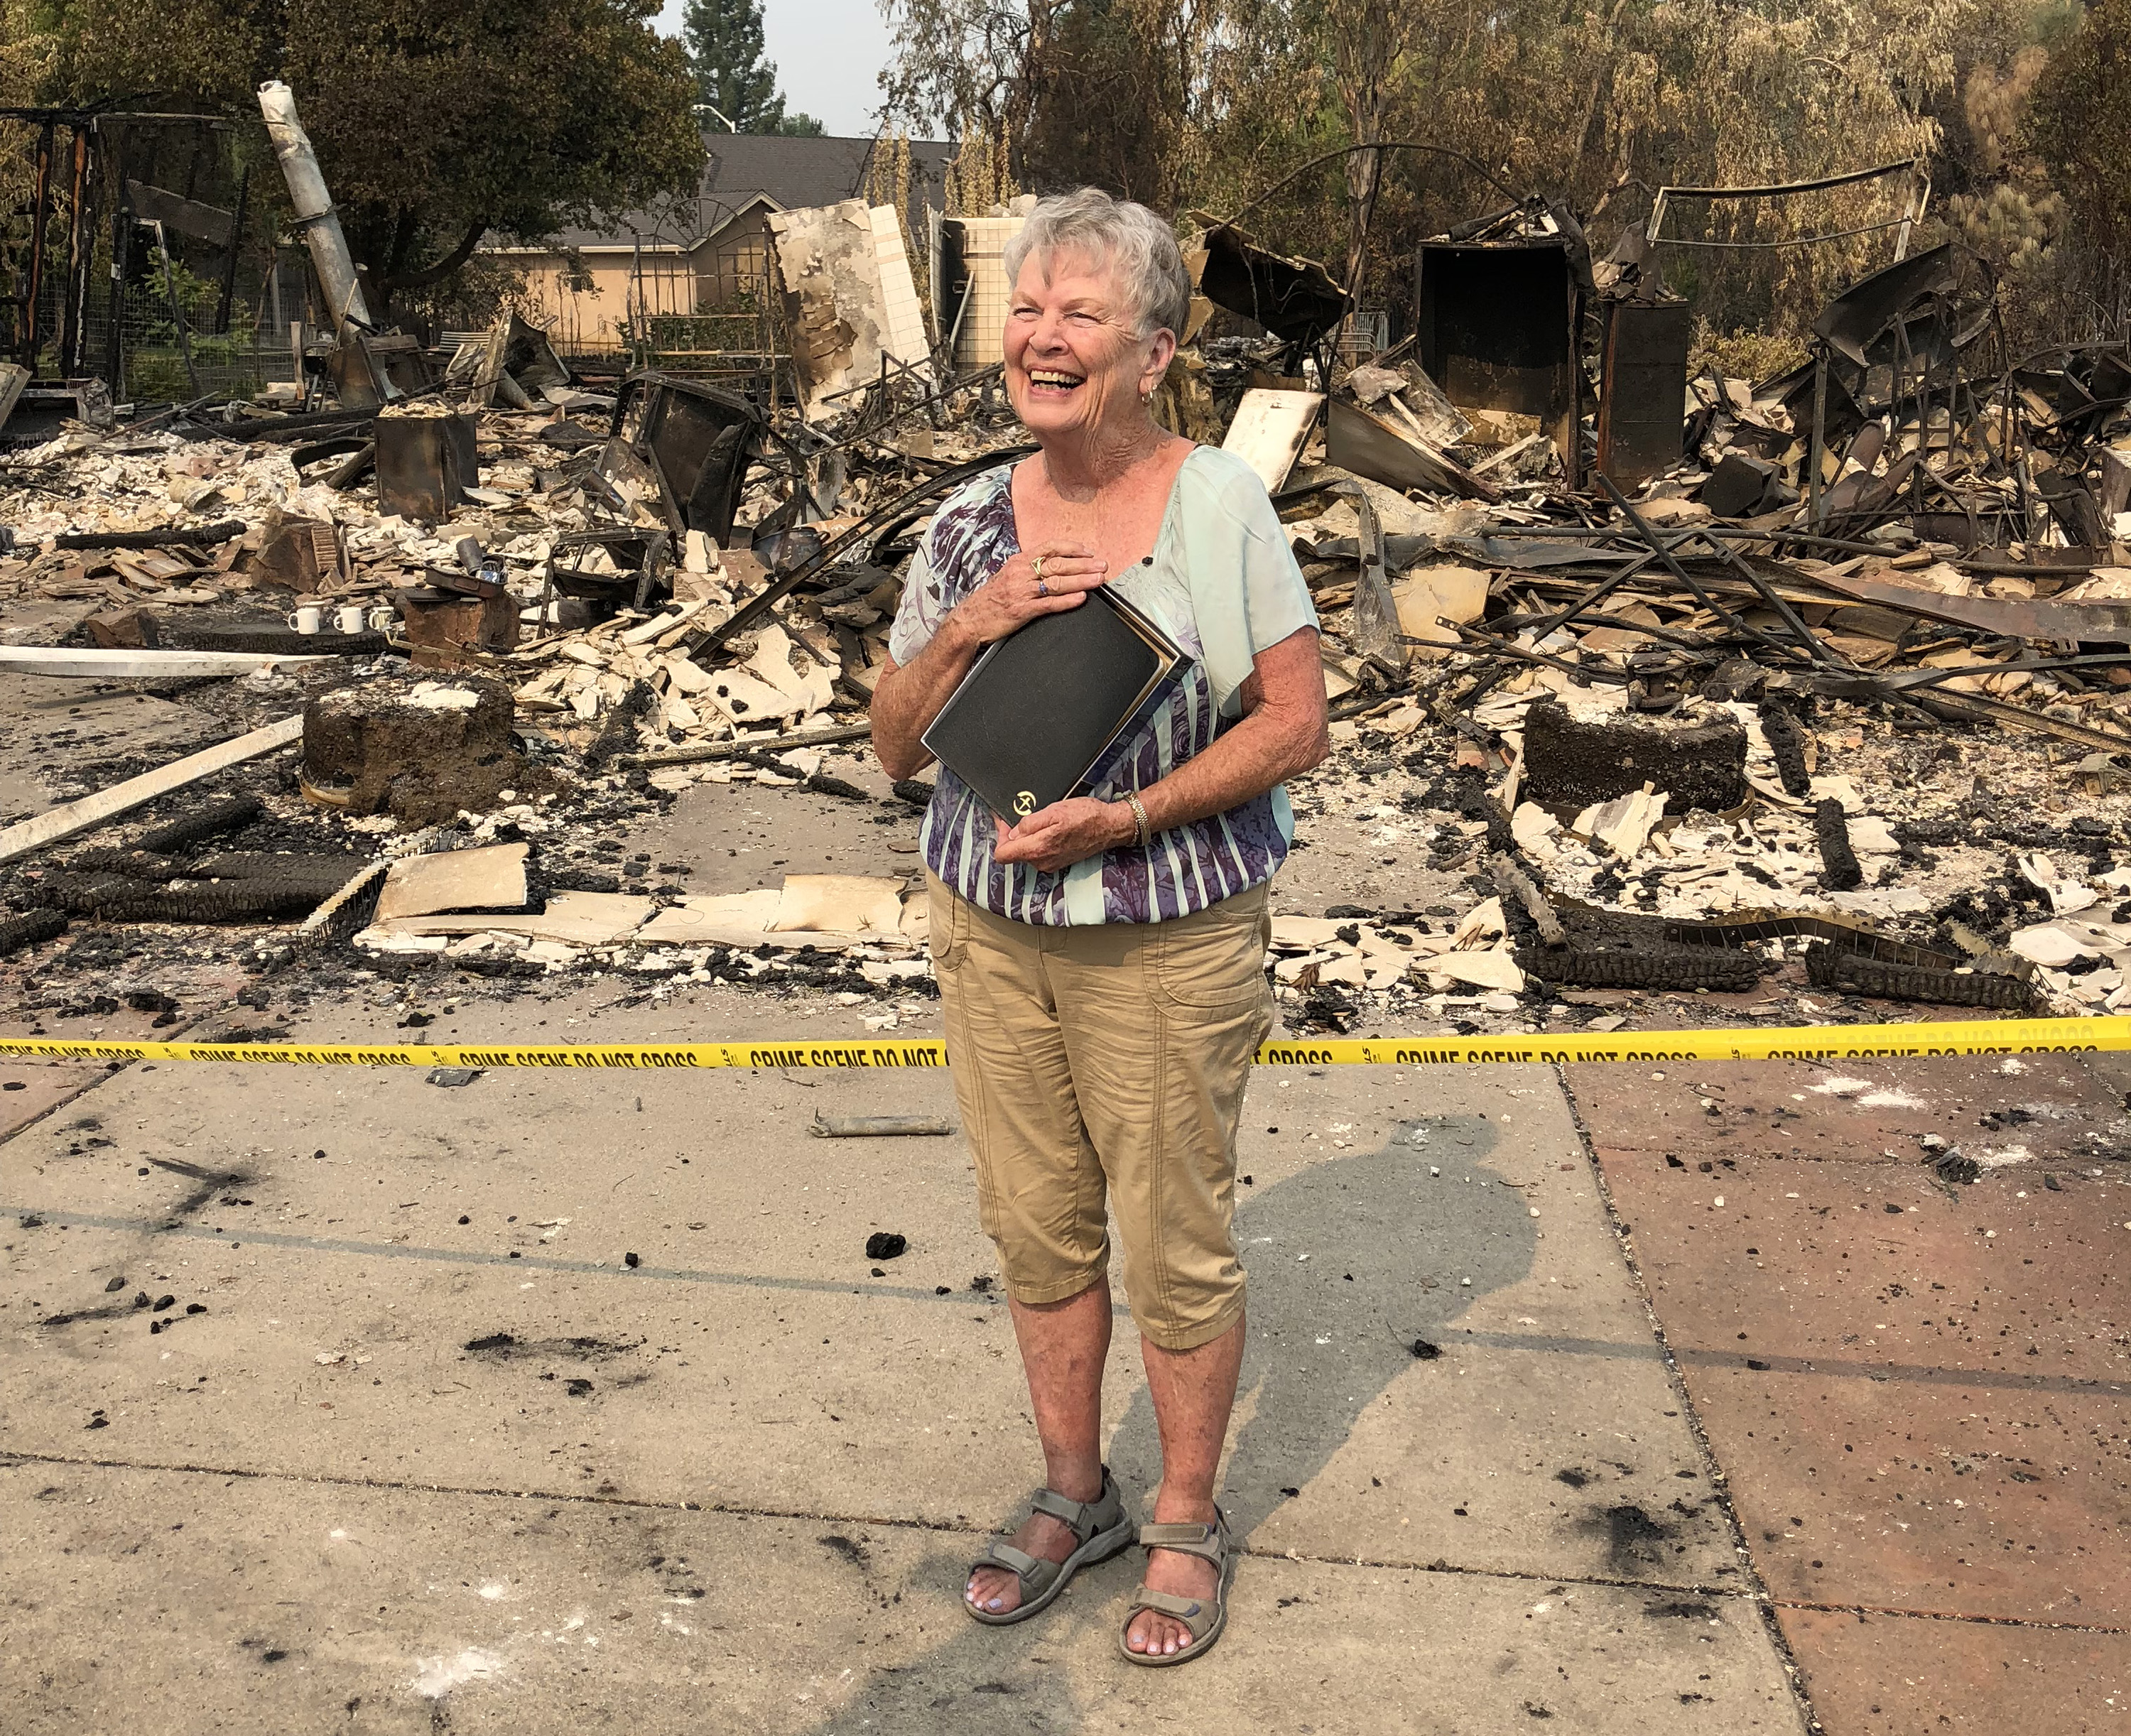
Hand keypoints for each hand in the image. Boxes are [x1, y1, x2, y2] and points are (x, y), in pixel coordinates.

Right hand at [948, 541, 1107, 649]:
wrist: (969, 621)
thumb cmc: (989, 600)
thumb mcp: (1007, 576)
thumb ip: (1029, 569)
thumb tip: (1053, 565)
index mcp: (1018, 562)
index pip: (1048, 548)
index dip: (1071, 548)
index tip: (1088, 551)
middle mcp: (1020, 573)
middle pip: (1057, 564)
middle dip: (1083, 564)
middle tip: (1102, 565)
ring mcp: (1021, 592)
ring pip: (1056, 582)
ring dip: (1080, 580)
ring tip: (1098, 580)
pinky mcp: (1022, 610)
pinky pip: (1048, 604)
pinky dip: (1067, 601)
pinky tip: (1080, 598)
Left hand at [993, 797, 1136, 872]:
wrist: (1110, 827)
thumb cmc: (1086, 817)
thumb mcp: (1054, 811)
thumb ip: (1029, 823)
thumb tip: (1013, 830)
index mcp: (1037, 849)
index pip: (1002, 854)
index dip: (1000, 835)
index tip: (1004, 821)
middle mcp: (1041, 862)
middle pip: (1013, 852)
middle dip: (1013, 833)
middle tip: (1021, 814)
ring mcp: (1049, 864)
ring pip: (1026, 851)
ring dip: (1027, 836)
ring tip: (1040, 818)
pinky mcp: (1057, 862)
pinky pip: (1038, 852)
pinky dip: (1038, 840)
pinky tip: (1049, 827)